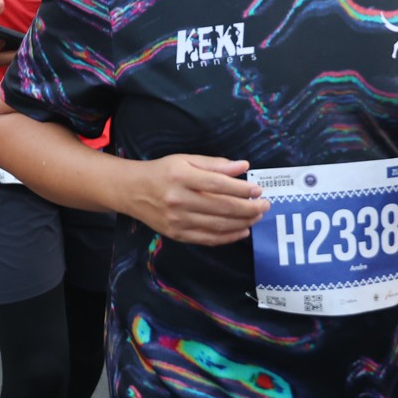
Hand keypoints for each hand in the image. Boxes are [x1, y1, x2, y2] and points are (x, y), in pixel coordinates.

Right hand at [125, 155, 269, 245]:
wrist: (132, 191)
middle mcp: (178, 199)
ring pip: (218, 225)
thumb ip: (215, 164)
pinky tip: (243, 231)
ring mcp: (177, 220)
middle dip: (249, 208)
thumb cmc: (162, 172)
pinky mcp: (177, 234)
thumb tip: (243, 166)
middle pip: (222, 207)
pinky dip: (229, 237)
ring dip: (243, 223)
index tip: (258, 189)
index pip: (218, 184)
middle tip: (265, 205)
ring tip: (257, 217)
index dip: (242, 188)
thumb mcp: (185, 159)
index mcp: (181, 176)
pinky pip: (208, 239)